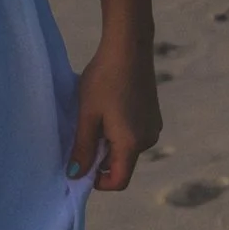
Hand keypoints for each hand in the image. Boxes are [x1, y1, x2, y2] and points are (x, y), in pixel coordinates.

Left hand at [67, 37, 161, 193]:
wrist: (128, 48)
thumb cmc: (104, 81)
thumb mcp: (88, 116)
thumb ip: (82, 148)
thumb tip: (75, 175)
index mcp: (132, 143)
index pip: (118, 181)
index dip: (98, 181)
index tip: (81, 166)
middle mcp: (148, 139)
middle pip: (122, 164)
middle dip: (101, 158)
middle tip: (82, 135)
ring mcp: (153, 126)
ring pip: (127, 148)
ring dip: (109, 143)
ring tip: (95, 118)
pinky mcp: (153, 115)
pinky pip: (134, 134)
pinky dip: (119, 131)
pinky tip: (108, 109)